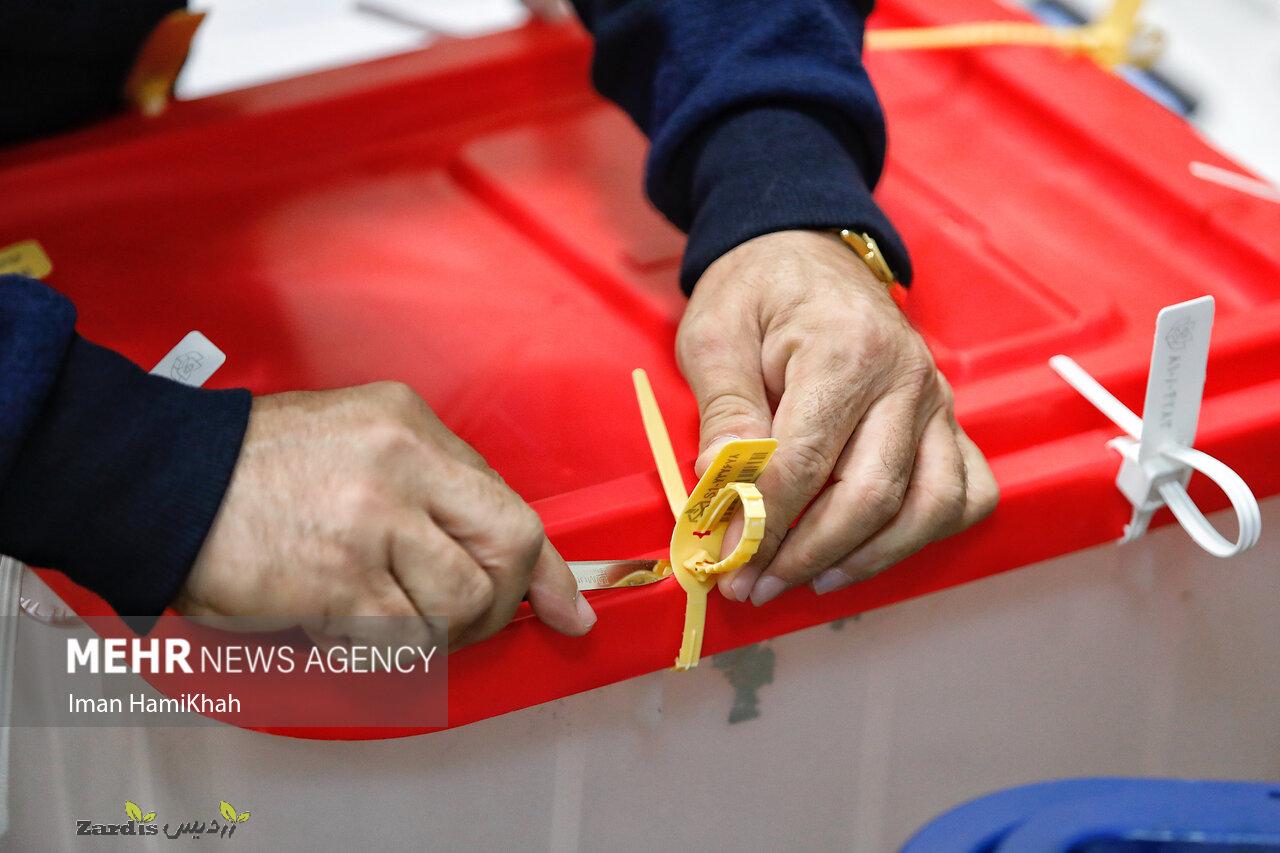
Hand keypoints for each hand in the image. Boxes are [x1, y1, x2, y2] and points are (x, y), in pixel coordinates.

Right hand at [176, 382, 594, 649]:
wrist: (161, 479)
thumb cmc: (260, 466)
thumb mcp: (361, 440)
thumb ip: (438, 490)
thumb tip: (508, 554)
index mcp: (412, 427)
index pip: (512, 506)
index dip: (545, 570)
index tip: (567, 609)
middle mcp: (402, 467)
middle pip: (509, 551)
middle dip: (503, 603)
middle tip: (472, 618)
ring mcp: (369, 524)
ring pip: (459, 606)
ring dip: (440, 632)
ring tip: (396, 616)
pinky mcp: (334, 579)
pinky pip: (400, 638)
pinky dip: (388, 647)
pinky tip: (353, 622)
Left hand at [677, 230, 997, 604]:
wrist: (806, 250)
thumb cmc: (757, 292)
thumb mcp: (715, 335)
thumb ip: (723, 409)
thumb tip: (722, 484)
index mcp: (846, 350)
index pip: (806, 461)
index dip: (764, 524)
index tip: (726, 562)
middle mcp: (907, 379)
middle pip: (872, 495)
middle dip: (808, 555)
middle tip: (755, 586)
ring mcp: (937, 402)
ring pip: (929, 507)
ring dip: (869, 559)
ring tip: (809, 580)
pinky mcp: (949, 420)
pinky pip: (965, 492)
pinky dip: (927, 533)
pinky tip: (872, 549)